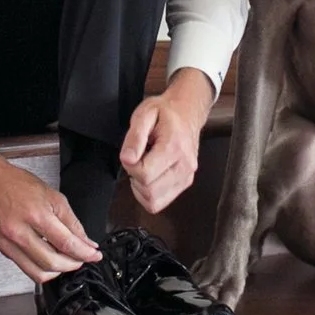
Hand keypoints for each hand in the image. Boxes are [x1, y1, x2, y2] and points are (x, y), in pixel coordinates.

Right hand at [0, 138, 98, 283]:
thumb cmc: (17, 184)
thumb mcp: (52, 196)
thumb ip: (71, 221)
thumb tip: (86, 241)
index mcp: (36, 214)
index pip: (66, 243)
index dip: (84, 253)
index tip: (94, 256)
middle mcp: (19, 232)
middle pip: (52, 262)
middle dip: (73, 264)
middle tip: (82, 259)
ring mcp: (8, 243)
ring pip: (38, 272)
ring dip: (58, 271)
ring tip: (66, 261)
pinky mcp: (2, 249)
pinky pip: (26, 268)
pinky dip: (42, 269)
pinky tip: (50, 259)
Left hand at [121, 67, 215, 215]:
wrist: (186, 112)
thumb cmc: (164, 113)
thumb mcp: (144, 114)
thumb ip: (134, 137)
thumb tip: (127, 159)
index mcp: (173, 148)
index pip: (144, 174)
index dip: (130, 166)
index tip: (132, 153)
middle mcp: (184, 166)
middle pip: (149, 191)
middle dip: (136, 178)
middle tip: (138, 159)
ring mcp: (186, 177)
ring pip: (154, 201)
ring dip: (142, 188)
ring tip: (145, 166)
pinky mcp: (185, 183)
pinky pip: (160, 202)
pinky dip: (149, 194)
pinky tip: (150, 176)